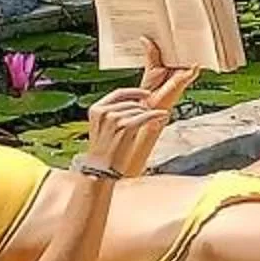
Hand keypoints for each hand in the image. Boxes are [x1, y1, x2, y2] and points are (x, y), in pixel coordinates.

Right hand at [84, 48, 196, 178]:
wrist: (101, 168)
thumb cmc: (105, 150)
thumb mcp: (104, 127)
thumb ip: (116, 112)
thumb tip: (139, 103)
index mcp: (96, 109)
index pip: (119, 93)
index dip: (135, 92)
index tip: (147, 94)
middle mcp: (103, 111)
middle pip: (132, 103)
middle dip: (143, 109)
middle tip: (150, 116)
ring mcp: (113, 118)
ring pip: (140, 110)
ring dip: (148, 115)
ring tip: (152, 122)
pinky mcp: (125, 127)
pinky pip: (146, 116)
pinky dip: (156, 115)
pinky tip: (163, 115)